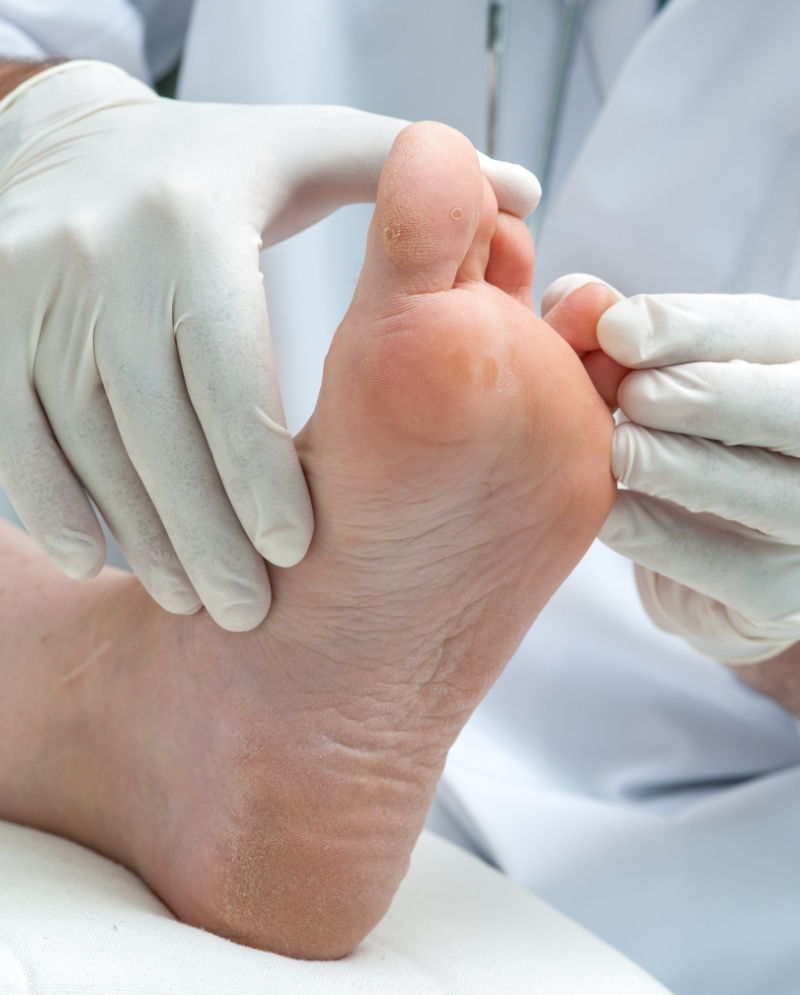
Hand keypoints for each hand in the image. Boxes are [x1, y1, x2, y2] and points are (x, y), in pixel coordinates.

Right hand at [0, 60, 540, 630]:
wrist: (72, 143)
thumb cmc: (218, 166)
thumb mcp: (310, 151)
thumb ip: (409, 179)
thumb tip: (525, 194)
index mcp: (192, 221)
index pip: (228, 368)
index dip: (259, 469)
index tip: (297, 553)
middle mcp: (100, 256)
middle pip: (152, 424)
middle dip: (203, 531)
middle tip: (250, 610)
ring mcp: (32, 292)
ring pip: (83, 441)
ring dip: (138, 534)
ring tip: (195, 598)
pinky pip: (14, 431)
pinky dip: (54, 503)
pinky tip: (99, 558)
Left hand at [544, 278, 799, 664]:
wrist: (707, 556)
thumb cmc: (673, 439)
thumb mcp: (651, 373)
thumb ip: (613, 334)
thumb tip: (575, 301)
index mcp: (796, 364)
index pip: (761, 332)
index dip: (690, 329)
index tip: (616, 331)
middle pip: (786, 408)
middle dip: (703, 395)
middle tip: (632, 395)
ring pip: (757, 488)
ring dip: (677, 464)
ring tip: (620, 450)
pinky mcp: (773, 592)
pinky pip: (711, 561)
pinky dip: (652, 530)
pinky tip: (607, 510)